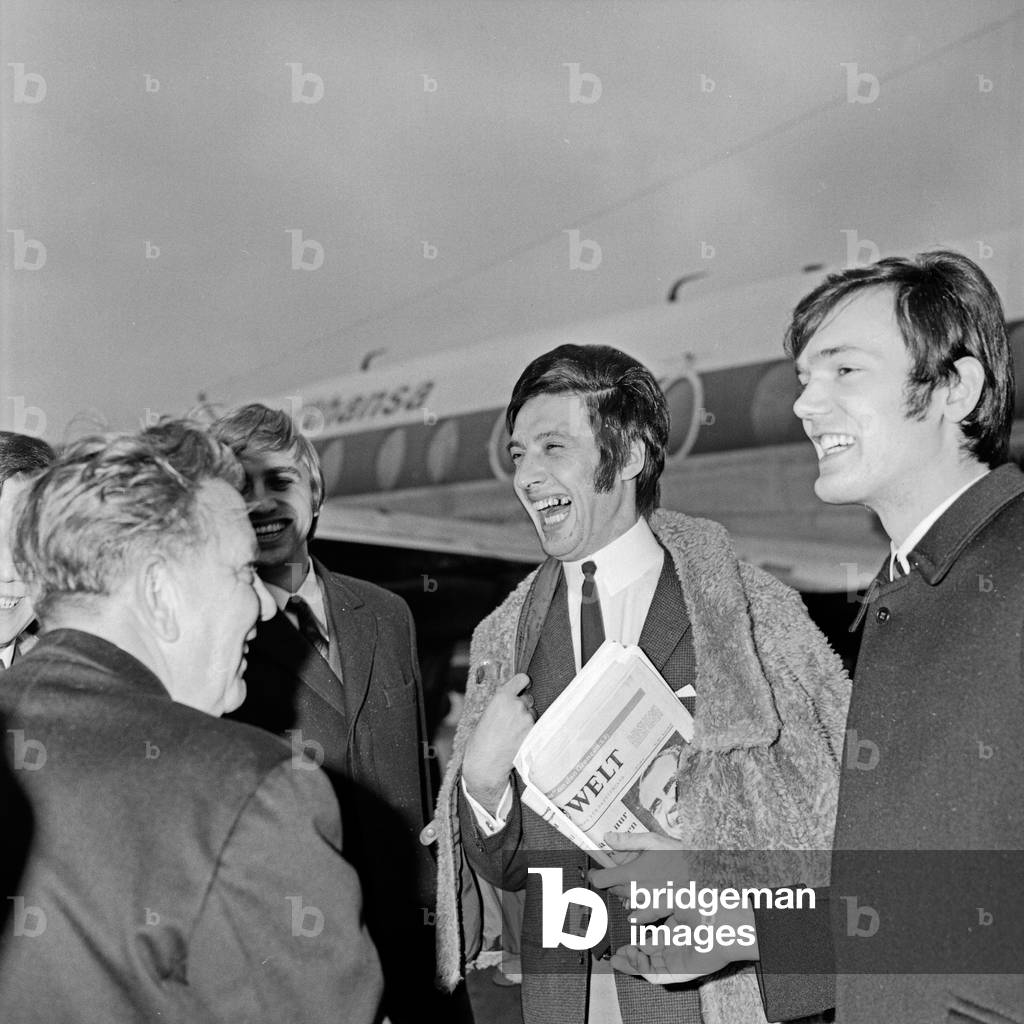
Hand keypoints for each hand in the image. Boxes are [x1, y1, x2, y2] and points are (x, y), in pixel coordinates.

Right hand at [462, 673, 534, 812]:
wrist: (485, 762)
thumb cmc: (481, 740)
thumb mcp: (488, 714)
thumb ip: (503, 703)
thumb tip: (515, 698)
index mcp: (502, 696)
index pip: (522, 679)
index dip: (524, 683)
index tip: (525, 686)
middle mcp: (517, 704)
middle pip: (528, 699)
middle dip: (523, 707)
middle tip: (512, 720)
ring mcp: (527, 718)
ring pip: (532, 714)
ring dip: (527, 720)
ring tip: (513, 733)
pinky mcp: (533, 732)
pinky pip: (535, 727)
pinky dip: (529, 732)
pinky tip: (518, 740)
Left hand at [590, 831, 690, 923]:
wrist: (703, 874)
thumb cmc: (679, 855)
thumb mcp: (653, 841)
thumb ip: (628, 840)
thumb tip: (608, 838)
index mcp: (631, 874)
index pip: (601, 880)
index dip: (594, 875)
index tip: (594, 872)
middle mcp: (636, 892)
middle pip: (613, 890)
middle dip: (613, 880)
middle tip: (619, 872)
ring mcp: (647, 905)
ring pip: (626, 901)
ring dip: (626, 894)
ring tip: (633, 884)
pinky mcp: (659, 912)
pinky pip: (640, 918)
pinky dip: (636, 914)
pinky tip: (635, 912)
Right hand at [611, 906, 756, 984]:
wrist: (726, 923)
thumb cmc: (707, 906)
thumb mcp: (673, 898)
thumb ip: (651, 908)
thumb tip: (632, 918)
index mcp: (677, 925)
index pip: (652, 935)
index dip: (636, 938)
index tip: (624, 936)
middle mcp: (677, 943)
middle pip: (649, 953)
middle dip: (631, 954)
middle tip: (616, 953)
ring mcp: (679, 957)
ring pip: (651, 965)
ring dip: (633, 963)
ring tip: (618, 957)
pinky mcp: (681, 970)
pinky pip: (657, 973)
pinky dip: (642, 969)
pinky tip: (631, 961)